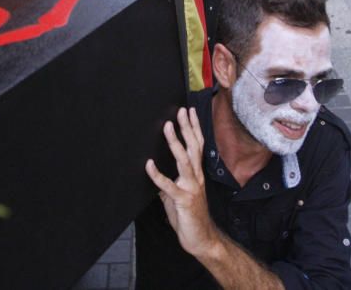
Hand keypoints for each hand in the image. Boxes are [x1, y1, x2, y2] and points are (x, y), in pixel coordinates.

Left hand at [145, 108, 216, 258]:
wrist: (201, 239)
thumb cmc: (190, 217)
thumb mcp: (178, 195)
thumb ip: (169, 183)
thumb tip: (156, 174)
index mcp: (197, 174)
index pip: (198, 145)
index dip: (194, 127)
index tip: (189, 111)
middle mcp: (196, 177)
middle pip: (193, 147)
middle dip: (187, 128)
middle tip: (181, 111)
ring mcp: (191, 188)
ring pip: (184, 160)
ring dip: (175, 143)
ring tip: (168, 127)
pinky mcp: (183, 200)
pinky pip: (168, 186)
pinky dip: (158, 175)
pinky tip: (149, 165)